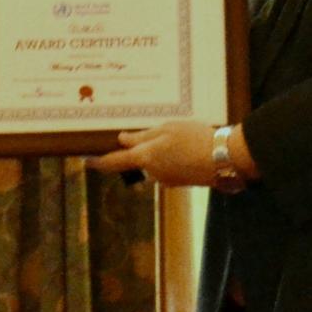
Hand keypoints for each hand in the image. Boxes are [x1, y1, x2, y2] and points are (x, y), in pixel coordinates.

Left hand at [87, 121, 216, 186]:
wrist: (224, 158)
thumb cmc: (194, 139)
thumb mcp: (167, 129)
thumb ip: (143, 136)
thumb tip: (123, 140)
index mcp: (146, 157)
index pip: (115, 162)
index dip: (99, 161)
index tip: (86, 160)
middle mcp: (154, 173)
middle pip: (140, 160)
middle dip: (146, 148)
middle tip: (164, 132)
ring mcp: (168, 180)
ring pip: (157, 162)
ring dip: (163, 151)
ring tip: (182, 135)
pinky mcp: (181, 182)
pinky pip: (171, 167)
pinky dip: (175, 157)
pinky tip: (190, 146)